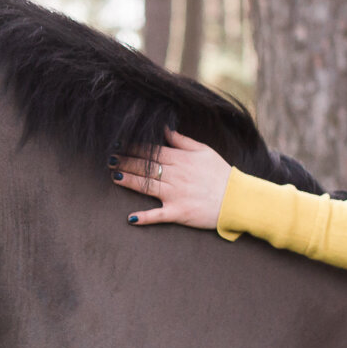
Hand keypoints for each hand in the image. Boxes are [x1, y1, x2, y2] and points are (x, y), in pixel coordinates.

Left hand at [109, 129, 230, 229]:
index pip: (151, 151)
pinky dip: (145, 218)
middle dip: (125, 162)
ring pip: (146, 186)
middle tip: (108, 158)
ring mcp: (176, 194)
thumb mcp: (204, 151)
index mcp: (181, 160)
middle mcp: (175, 175)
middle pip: (145, 167)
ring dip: (128, 181)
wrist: (237, 199)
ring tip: (113, 176)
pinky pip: (159, 215)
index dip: (133, 147)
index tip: (118, 144)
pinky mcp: (179, 212)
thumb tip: (165, 129)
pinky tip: (130, 218)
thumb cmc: (221, 174)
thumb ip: (183, 141)